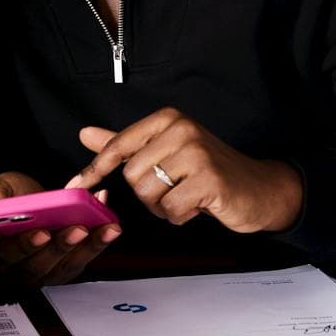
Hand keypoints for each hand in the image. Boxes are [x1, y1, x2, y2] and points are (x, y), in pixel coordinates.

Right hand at [0, 171, 121, 285]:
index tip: (43, 232)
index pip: (11, 253)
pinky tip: (110, 226)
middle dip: (62, 246)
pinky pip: (82, 261)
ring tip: (106, 228)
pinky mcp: (64, 268)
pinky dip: (99, 244)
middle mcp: (20, 267)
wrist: (24, 199)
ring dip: (89, 248)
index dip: (27, 244)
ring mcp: (44, 271)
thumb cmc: (10, 197)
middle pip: (40, 265)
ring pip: (65, 267)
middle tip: (79, 228)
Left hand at [66, 110, 303, 232]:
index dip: (95, 169)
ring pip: (148, 194)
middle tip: (174, 188)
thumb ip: (125, 144)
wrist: (260, 188)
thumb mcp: (164, 151)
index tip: (75, 186)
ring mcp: (196, 153)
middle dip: (148, 193)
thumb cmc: (208, 171)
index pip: (119, 145)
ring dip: (164, 206)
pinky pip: (170, 210)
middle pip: (132, 176)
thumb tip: (85, 134)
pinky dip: (180, 216)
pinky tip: (199, 205)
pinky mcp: (209, 179)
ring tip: (187, 195)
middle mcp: (181, 130)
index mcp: (167, 119)